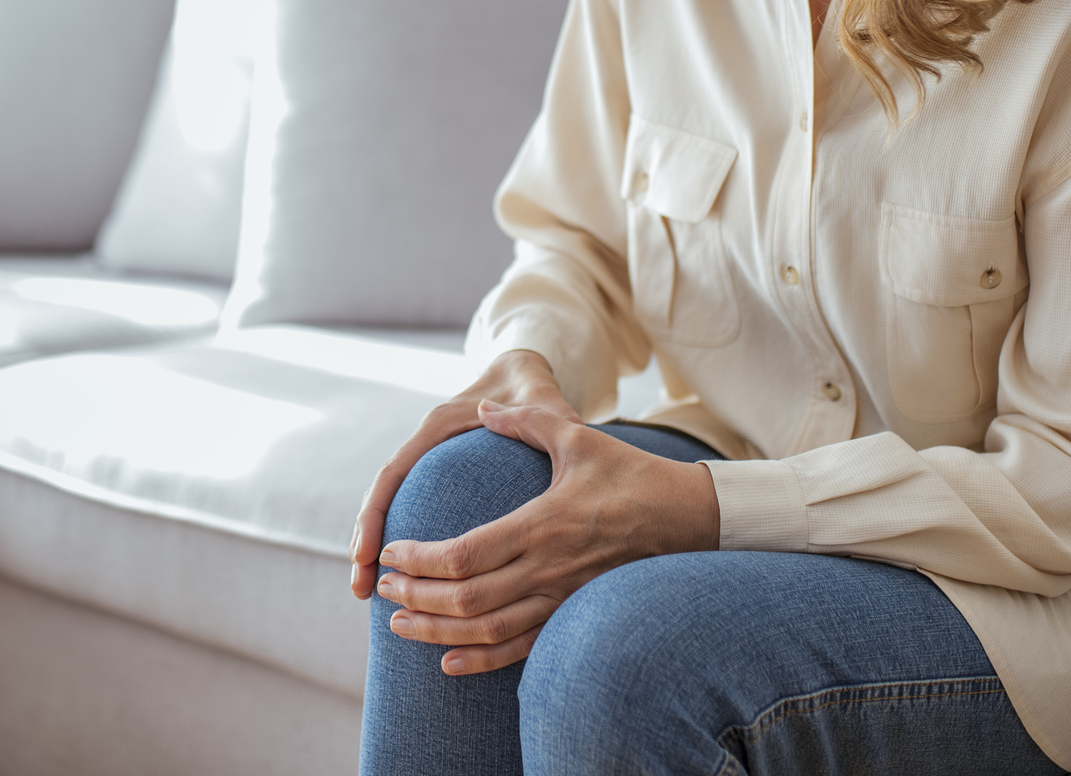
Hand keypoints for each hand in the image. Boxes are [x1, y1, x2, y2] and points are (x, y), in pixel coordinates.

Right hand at [350, 350, 578, 601]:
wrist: (524, 374)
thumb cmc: (531, 390)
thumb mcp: (540, 402)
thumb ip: (544, 420)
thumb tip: (567, 433)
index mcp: (438, 426)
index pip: (394, 472)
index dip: (376, 514)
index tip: (370, 555)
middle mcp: (425, 445)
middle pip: (383, 498)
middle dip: (366, 543)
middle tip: (360, 591)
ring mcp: (428, 462)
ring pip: (390, 509)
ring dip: (375, 548)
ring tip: (365, 594)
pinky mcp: (438, 478)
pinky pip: (410, 513)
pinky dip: (404, 547)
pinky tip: (407, 584)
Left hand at [373, 400, 719, 674]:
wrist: (685, 518)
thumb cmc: (628, 473)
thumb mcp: (577, 437)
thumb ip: (526, 421)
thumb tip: (485, 409)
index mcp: (541, 524)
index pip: (465, 555)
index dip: (420, 560)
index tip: (392, 551)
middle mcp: (547, 569)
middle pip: (466, 600)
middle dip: (415, 596)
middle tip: (384, 585)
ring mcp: (560, 599)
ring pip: (487, 631)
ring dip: (435, 631)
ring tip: (398, 623)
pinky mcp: (571, 615)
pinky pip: (520, 649)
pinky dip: (479, 660)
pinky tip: (447, 660)